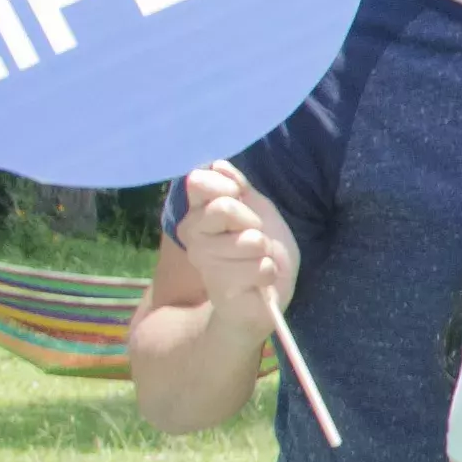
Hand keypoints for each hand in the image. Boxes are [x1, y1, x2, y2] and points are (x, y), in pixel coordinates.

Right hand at [175, 164, 297, 314]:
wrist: (265, 295)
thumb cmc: (261, 250)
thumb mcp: (257, 210)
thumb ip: (238, 187)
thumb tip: (217, 165)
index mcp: (198, 212)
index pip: (200, 181)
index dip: (229, 187)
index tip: (240, 200)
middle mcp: (193, 235)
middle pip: (224, 207)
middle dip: (253, 222)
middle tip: (255, 239)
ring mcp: (204, 263)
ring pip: (249, 240)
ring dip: (264, 251)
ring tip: (256, 261)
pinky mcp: (221, 289)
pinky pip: (260, 268)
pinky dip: (268, 273)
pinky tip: (258, 282)